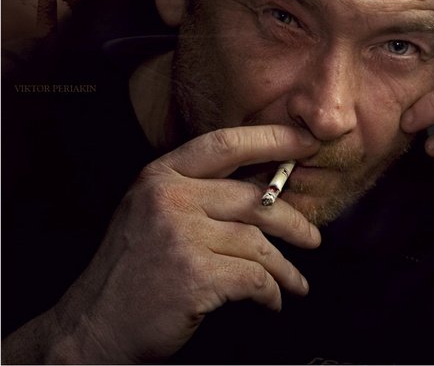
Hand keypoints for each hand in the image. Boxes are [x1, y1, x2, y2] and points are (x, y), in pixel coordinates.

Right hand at [46, 125, 320, 362]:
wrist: (94, 322)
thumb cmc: (132, 266)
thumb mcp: (154, 210)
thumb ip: (199, 191)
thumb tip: (263, 184)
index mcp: (163, 175)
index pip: (226, 143)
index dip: (272, 138)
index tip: (305, 141)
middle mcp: (171, 197)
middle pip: (253, 196)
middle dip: (293, 219)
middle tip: (313, 235)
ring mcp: (181, 235)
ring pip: (258, 241)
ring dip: (285, 266)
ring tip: (296, 280)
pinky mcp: (194, 274)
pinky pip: (253, 277)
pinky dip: (271, 291)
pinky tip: (274, 299)